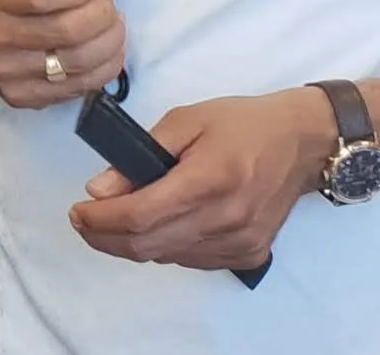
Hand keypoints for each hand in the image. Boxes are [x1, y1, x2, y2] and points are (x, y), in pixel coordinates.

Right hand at [0, 0, 146, 108]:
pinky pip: (76, 90)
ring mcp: (7, 75)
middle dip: (103, 15)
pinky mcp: (23, 99)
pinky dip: (104, 70)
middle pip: (68, 32)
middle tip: (106, 5)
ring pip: (77, 64)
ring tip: (112, 27)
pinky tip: (108, 53)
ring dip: (110, 43)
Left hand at [68, 88, 336, 271]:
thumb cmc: (243, 122)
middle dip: (106, 237)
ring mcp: (239, 242)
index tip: (77, 212)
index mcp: (211, 178)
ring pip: (167, 257)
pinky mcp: (248, 255)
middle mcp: (226, 218)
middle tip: (86, 220)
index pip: (141, 215)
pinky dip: (166, 246)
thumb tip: (100, 188)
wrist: (302, 141)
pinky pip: (191, 260)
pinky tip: (162, 224)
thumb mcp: (190, 119)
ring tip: (120, 218)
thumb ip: (144, 153)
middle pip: (148, 246)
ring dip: (134, 243)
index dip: (101, 221)